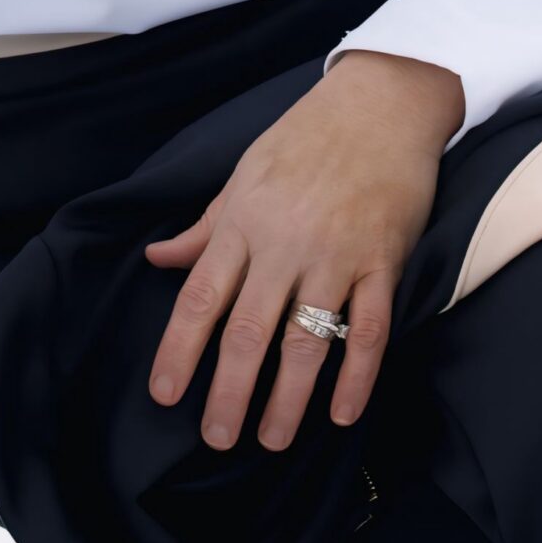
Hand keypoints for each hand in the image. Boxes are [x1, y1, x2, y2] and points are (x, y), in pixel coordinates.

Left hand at [141, 50, 462, 452]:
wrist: (382, 101)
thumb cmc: (306, 136)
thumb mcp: (244, 174)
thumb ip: (206, 226)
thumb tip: (158, 257)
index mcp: (243, 220)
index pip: (201, 297)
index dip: (180, 351)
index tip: (165, 395)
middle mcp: (285, 243)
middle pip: (249, 331)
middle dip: (229, 392)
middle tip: (216, 439)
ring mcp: (337, 255)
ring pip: (307, 340)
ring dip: (288, 399)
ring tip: (273, 441)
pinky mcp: (383, 262)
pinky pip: (369, 329)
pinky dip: (357, 376)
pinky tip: (343, 413)